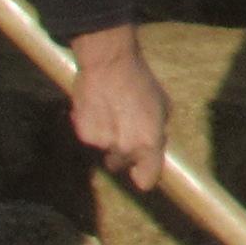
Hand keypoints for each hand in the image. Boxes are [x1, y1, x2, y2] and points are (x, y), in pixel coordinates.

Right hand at [61, 24, 170, 190]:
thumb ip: (158, 130)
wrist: (109, 64)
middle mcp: (124, 148)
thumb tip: (155, 143)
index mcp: (149, 143)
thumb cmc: (141, 82)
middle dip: (124, 153)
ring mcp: (102, 143)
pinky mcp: (83, 134)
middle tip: (125, 131)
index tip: (143, 172)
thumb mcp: (162, 106)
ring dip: (108, 140)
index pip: (146, 180)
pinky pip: (91, 139)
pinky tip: (98, 110)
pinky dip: (94, 129)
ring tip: (111, 114)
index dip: (145, 176)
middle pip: (121, 165)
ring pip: (104, 151)